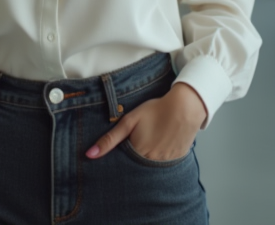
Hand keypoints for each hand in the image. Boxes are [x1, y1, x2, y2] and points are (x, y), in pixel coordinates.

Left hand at [86, 83, 205, 161]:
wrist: (185, 107)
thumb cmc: (156, 111)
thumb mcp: (129, 121)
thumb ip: (110, 139)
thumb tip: (90, 155)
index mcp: (137, 155)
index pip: (123, 165)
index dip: (120, 159)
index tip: (120, 151)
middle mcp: (151, 163)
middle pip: (137, 167)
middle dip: (134, 160)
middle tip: (139, 142)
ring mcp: (165, 163)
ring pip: (151, 167)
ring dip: (147, 159)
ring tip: (151, 141)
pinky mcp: (177, 159)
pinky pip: (165, 164)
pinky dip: (161, 157)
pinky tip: (162, 143)